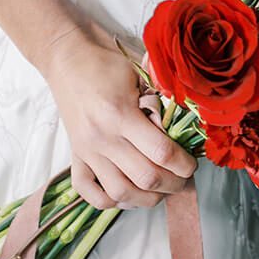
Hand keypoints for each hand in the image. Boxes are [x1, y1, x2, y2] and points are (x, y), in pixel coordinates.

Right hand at [41, 22, 196, 209]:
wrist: (66, 57)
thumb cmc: (106, 62)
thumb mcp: (139, 73)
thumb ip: (162, 100)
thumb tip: (188, 126)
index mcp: (120, 114)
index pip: (162, 153)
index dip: (184, 164)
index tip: (192, 163)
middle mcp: (102, 138)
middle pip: (146, 178)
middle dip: (173, 184)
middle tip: (183, 178)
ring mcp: (86, 151)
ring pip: (121, 193)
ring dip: (147, 198)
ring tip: (160, 190)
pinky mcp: (75, 156)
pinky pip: (90, 192)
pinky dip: (110, 201)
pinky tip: (128, 193)